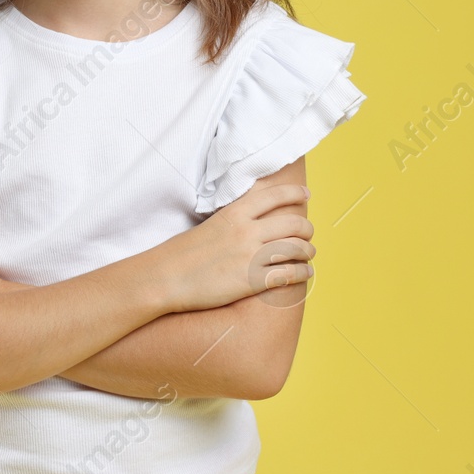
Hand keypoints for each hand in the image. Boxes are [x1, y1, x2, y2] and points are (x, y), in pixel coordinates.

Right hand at [160, 182, 313, 313]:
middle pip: (293, 223)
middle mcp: (246, 231)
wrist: (164, 277)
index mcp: (235, 213)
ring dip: (308, 251)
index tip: (306, 194)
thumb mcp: (209, 224)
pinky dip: (302, 273)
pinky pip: (288, 275)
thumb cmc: (182, 253)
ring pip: (296, 249)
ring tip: (308, 255)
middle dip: (306, 229)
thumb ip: (233, 220)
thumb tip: (252, 220)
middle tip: (308, 234)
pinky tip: (305, 273)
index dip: (295, 193)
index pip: (274, 196)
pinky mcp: (251, 281)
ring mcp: (250, 256)